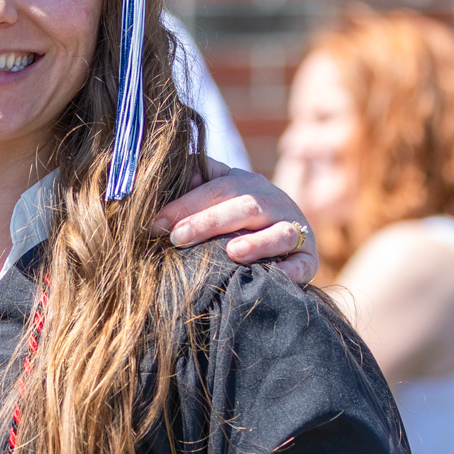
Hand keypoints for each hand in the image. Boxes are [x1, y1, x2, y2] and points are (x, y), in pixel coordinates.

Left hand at [151, 159, 318, 285]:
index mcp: (246, 184)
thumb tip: (146, 177)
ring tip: (231, 252)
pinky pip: (303, 264)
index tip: (156, 223)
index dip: (186, 204)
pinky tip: (276, 276)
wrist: (280, 244)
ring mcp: (294, 229)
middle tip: (177, 238)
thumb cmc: (231, 222)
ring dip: (257, 242)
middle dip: (208, 221)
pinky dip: (291, 271)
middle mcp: (273, 202)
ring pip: (280, 232)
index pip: (216, 187)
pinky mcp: (307, 258)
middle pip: (244, 205)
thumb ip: (188, 188)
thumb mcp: (213, 200)